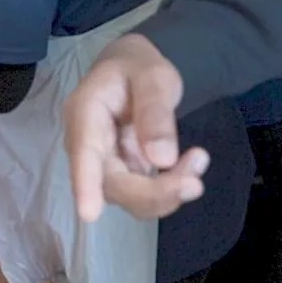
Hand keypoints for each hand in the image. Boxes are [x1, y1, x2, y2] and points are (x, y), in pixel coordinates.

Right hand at [64, 34, 208, 222]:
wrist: (133, 70)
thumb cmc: (137, 67)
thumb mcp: (153, 76)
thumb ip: (155, 112)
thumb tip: (162, 159)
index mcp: (85, 112)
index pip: (83, 152)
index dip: (85, 185)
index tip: (90, 215)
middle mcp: (86, 144)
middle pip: (110, 184)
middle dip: (153, 193)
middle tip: (196, 183)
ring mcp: (102, 163)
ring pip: (128, 196)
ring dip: (167, 193)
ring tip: (198, 160)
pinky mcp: (122, 174)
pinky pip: (143, 195)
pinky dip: (171, 189)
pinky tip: (191, 165)